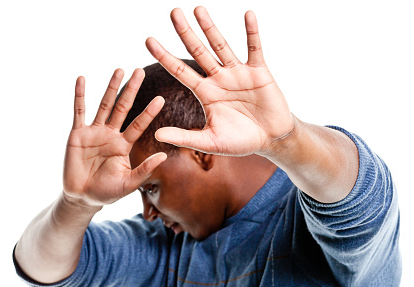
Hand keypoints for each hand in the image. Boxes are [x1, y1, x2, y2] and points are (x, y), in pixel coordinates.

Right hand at [64, 68, 166, 206]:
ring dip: (111, 87)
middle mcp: (111, 135)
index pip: (139, 125)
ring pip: (104, 105)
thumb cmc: (107, 191)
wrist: (83, 197)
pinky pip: (79, 112)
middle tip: (140, 70)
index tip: (161, 98)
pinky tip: (82, 79)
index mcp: (124, 145)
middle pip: (123, 108)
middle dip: (131, 90)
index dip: (149, 112)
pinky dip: (80, 96)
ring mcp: (94, 132)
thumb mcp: (129, 182)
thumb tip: (164, 156)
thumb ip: (145, 169)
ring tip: (119, 70)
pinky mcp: (77, 134)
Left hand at [146, 7, 293, 156]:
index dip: (165, 56)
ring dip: (210, 28)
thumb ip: (184, 138)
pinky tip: (248, 14)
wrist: (270, 139)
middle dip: (185, 33)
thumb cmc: (240, 141)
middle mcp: (219, 79)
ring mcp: (238, 73)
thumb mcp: (210, 141)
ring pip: (221, 46)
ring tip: (198, 9)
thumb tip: (157, 136)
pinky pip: (254, 49)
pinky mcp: (259, 72)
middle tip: (173, 12)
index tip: (148, 40)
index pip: (180, 71)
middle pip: (198, 52)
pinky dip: (252, 32)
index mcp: (206, 94)